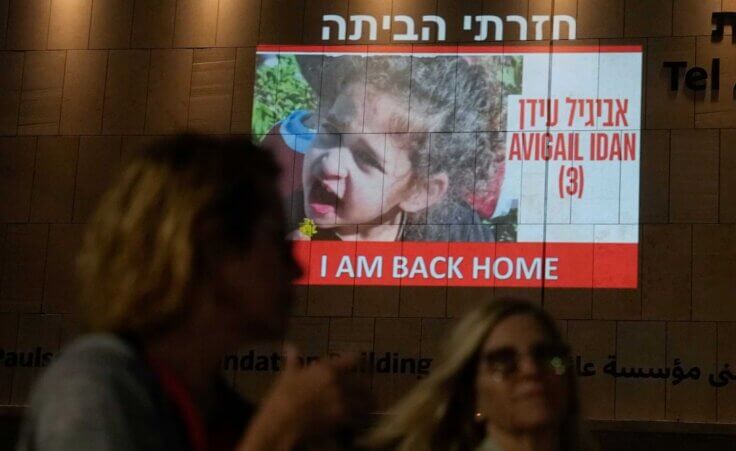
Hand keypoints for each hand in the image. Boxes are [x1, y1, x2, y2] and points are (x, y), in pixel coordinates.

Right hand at [238, 345, 368, 450]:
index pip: (352, 359)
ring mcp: (342, 401)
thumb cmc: (282, 395)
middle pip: (363, 385)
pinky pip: (357, 418)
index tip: (365, 362)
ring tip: (370, 409)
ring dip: (367, 406)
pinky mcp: (341, 419)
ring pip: (364, 403)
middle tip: (371, 395)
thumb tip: (289, 346)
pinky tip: (358, 423)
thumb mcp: (287, 375)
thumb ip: (293, 360)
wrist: (282, 420)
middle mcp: (338, 383)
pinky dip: (358, 420)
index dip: (361, 360)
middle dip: (367, 391)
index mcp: (327, 369)